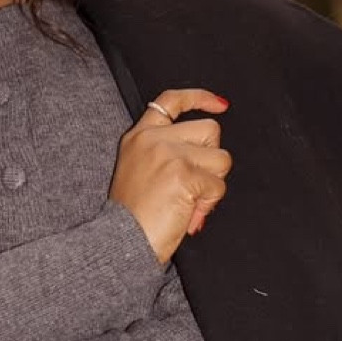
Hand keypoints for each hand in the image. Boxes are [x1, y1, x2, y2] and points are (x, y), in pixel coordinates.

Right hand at [109, 87, 231, 263]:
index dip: (200, 98)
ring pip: (221, 158)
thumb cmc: (132, 218)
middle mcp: (152, 139)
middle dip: (212, 159)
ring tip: (189, 203)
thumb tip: (208, 154)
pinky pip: (218, 185)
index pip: (171, 100)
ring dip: (213, 184)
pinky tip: (189, 214)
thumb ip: (168, 153)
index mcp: (139, 136)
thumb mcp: (140, 172)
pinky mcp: (183, 174)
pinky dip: (209, 204)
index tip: (220, 104)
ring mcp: (168, 154)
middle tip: (194, 186)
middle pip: (210, 130)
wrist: (121, 242)